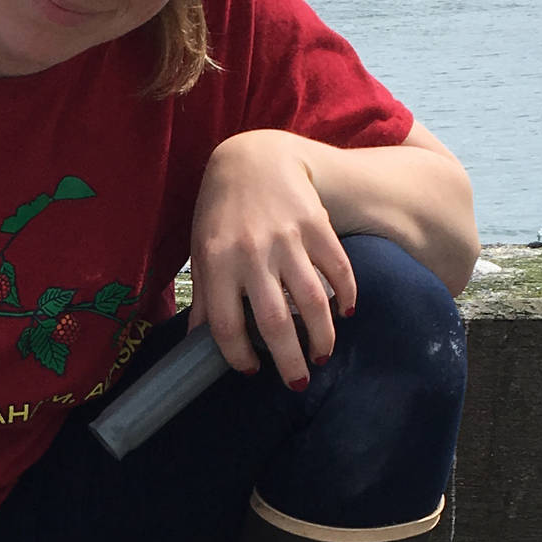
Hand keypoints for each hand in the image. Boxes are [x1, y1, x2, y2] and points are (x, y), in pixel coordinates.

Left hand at [190, 130, 356, 388]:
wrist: (254, 158)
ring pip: (312, 302)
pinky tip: (345, 314)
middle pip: (275, 322)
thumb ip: (203, 298)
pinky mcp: (317, 226)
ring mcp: (288, 240)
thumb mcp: (202, 253)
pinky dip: (346, 296)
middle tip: (297, 383)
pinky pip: (338, 270)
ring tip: (322, 356)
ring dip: (322, 337)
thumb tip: (195, 345)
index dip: (237, 355)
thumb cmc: (221, 213)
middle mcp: (252, 254)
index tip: (251, 369)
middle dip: (289, 361)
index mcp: (216, 263)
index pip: (225, 324)